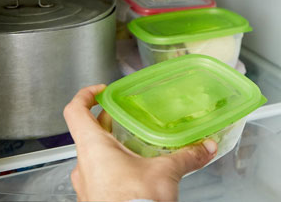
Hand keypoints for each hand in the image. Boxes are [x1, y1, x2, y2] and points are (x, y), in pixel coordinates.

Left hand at [63, 84, 216, 201]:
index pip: (75, 111)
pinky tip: (135, 177)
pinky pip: (100, 180)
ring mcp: (86, 187)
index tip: (101, 91)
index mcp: (93, 148)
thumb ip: (187, 156)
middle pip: (88, 134)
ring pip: (94, 159)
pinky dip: (114, 173)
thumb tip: (205, 146)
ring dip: (112, 151)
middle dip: (109, 125)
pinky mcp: (94, 201)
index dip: (85, 95)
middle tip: (128, 120)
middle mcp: (83, 166)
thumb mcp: (165, 173)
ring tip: (136, 150)